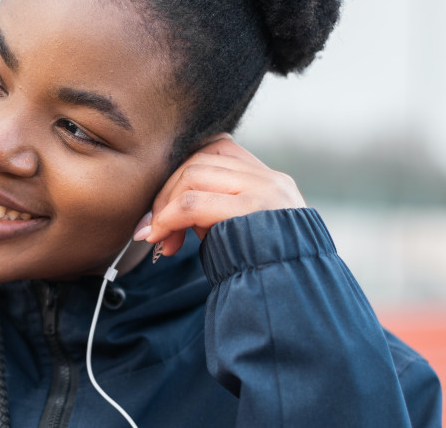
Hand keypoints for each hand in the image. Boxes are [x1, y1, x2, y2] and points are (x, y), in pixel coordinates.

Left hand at [133, 133, 305, 256]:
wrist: (293, 295)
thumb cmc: (260, 271)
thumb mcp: (235, 231)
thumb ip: (209, 210)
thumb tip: (160, 213)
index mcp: (268, 180)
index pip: (215, 150)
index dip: (181, 174)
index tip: (165, 208)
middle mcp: (270, 179)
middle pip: (198, 160)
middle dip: (166, 194)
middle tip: (153, 230)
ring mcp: (265, 189)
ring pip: (192, 175)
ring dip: (165, 207)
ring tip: (159, 239)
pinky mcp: (253, 207)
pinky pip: (193, 202)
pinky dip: (168, 218)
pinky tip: (161, 237)